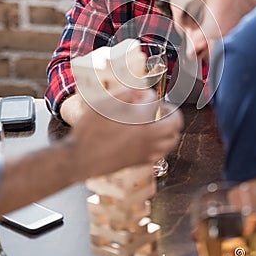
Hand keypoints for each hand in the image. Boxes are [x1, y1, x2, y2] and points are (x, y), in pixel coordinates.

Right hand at [64, 90, 182, 179]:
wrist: (80, 158)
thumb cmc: (90, 131)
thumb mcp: (104, 104)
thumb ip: (126, 94)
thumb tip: (140, 93)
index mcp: (141, 121)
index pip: (155, 101)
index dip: (148, 94)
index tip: (140, 95)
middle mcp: (148, 137)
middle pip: (175, 124)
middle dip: (171, 112)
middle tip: (162, 108)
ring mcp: (146, 152)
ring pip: (172, 141)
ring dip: (170, 129)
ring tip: (160, 122)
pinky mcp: (140, 162)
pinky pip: (162, 153)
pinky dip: (162, 143)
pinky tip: (151, 138)